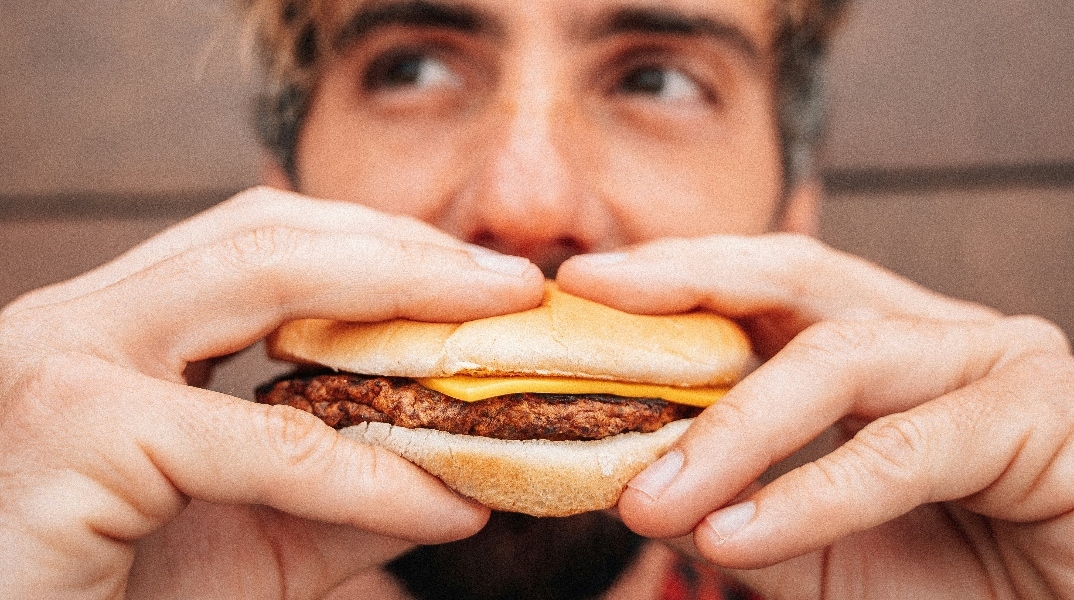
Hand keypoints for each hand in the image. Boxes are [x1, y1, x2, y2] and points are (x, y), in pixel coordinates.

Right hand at [0, 187, 544, 597]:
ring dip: (403, 300)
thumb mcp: (257, 535)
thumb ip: (349, 490)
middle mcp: (77, 317)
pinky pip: (263, 441)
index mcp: (115, 324)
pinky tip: (445, 505)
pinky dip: (368, 474)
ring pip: (262, 282)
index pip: (264, 240)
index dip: (384, 246)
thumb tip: (462, 467)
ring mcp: (62, 362)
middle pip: (269, 234)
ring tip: (500, 335)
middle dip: (409, 251)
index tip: (487, 277)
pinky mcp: (72, 433)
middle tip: (516, 284)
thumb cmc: (122, 599)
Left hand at [558, 233, 1073, 598]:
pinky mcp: (1041, 414)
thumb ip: (741, 512)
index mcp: (884, 344)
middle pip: (795, 277)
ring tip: (649, 498)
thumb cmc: (959, 585)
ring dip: (731, 432)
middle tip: (589, 300)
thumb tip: (635, 486)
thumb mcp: (821, 552)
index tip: (581, 285)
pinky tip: (738, 537)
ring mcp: (995, 359)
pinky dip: (811, 496)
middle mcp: (936, 333)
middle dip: (685, 285)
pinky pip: (900, 450)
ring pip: (837, 360)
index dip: (676, 276)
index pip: (766, 286)